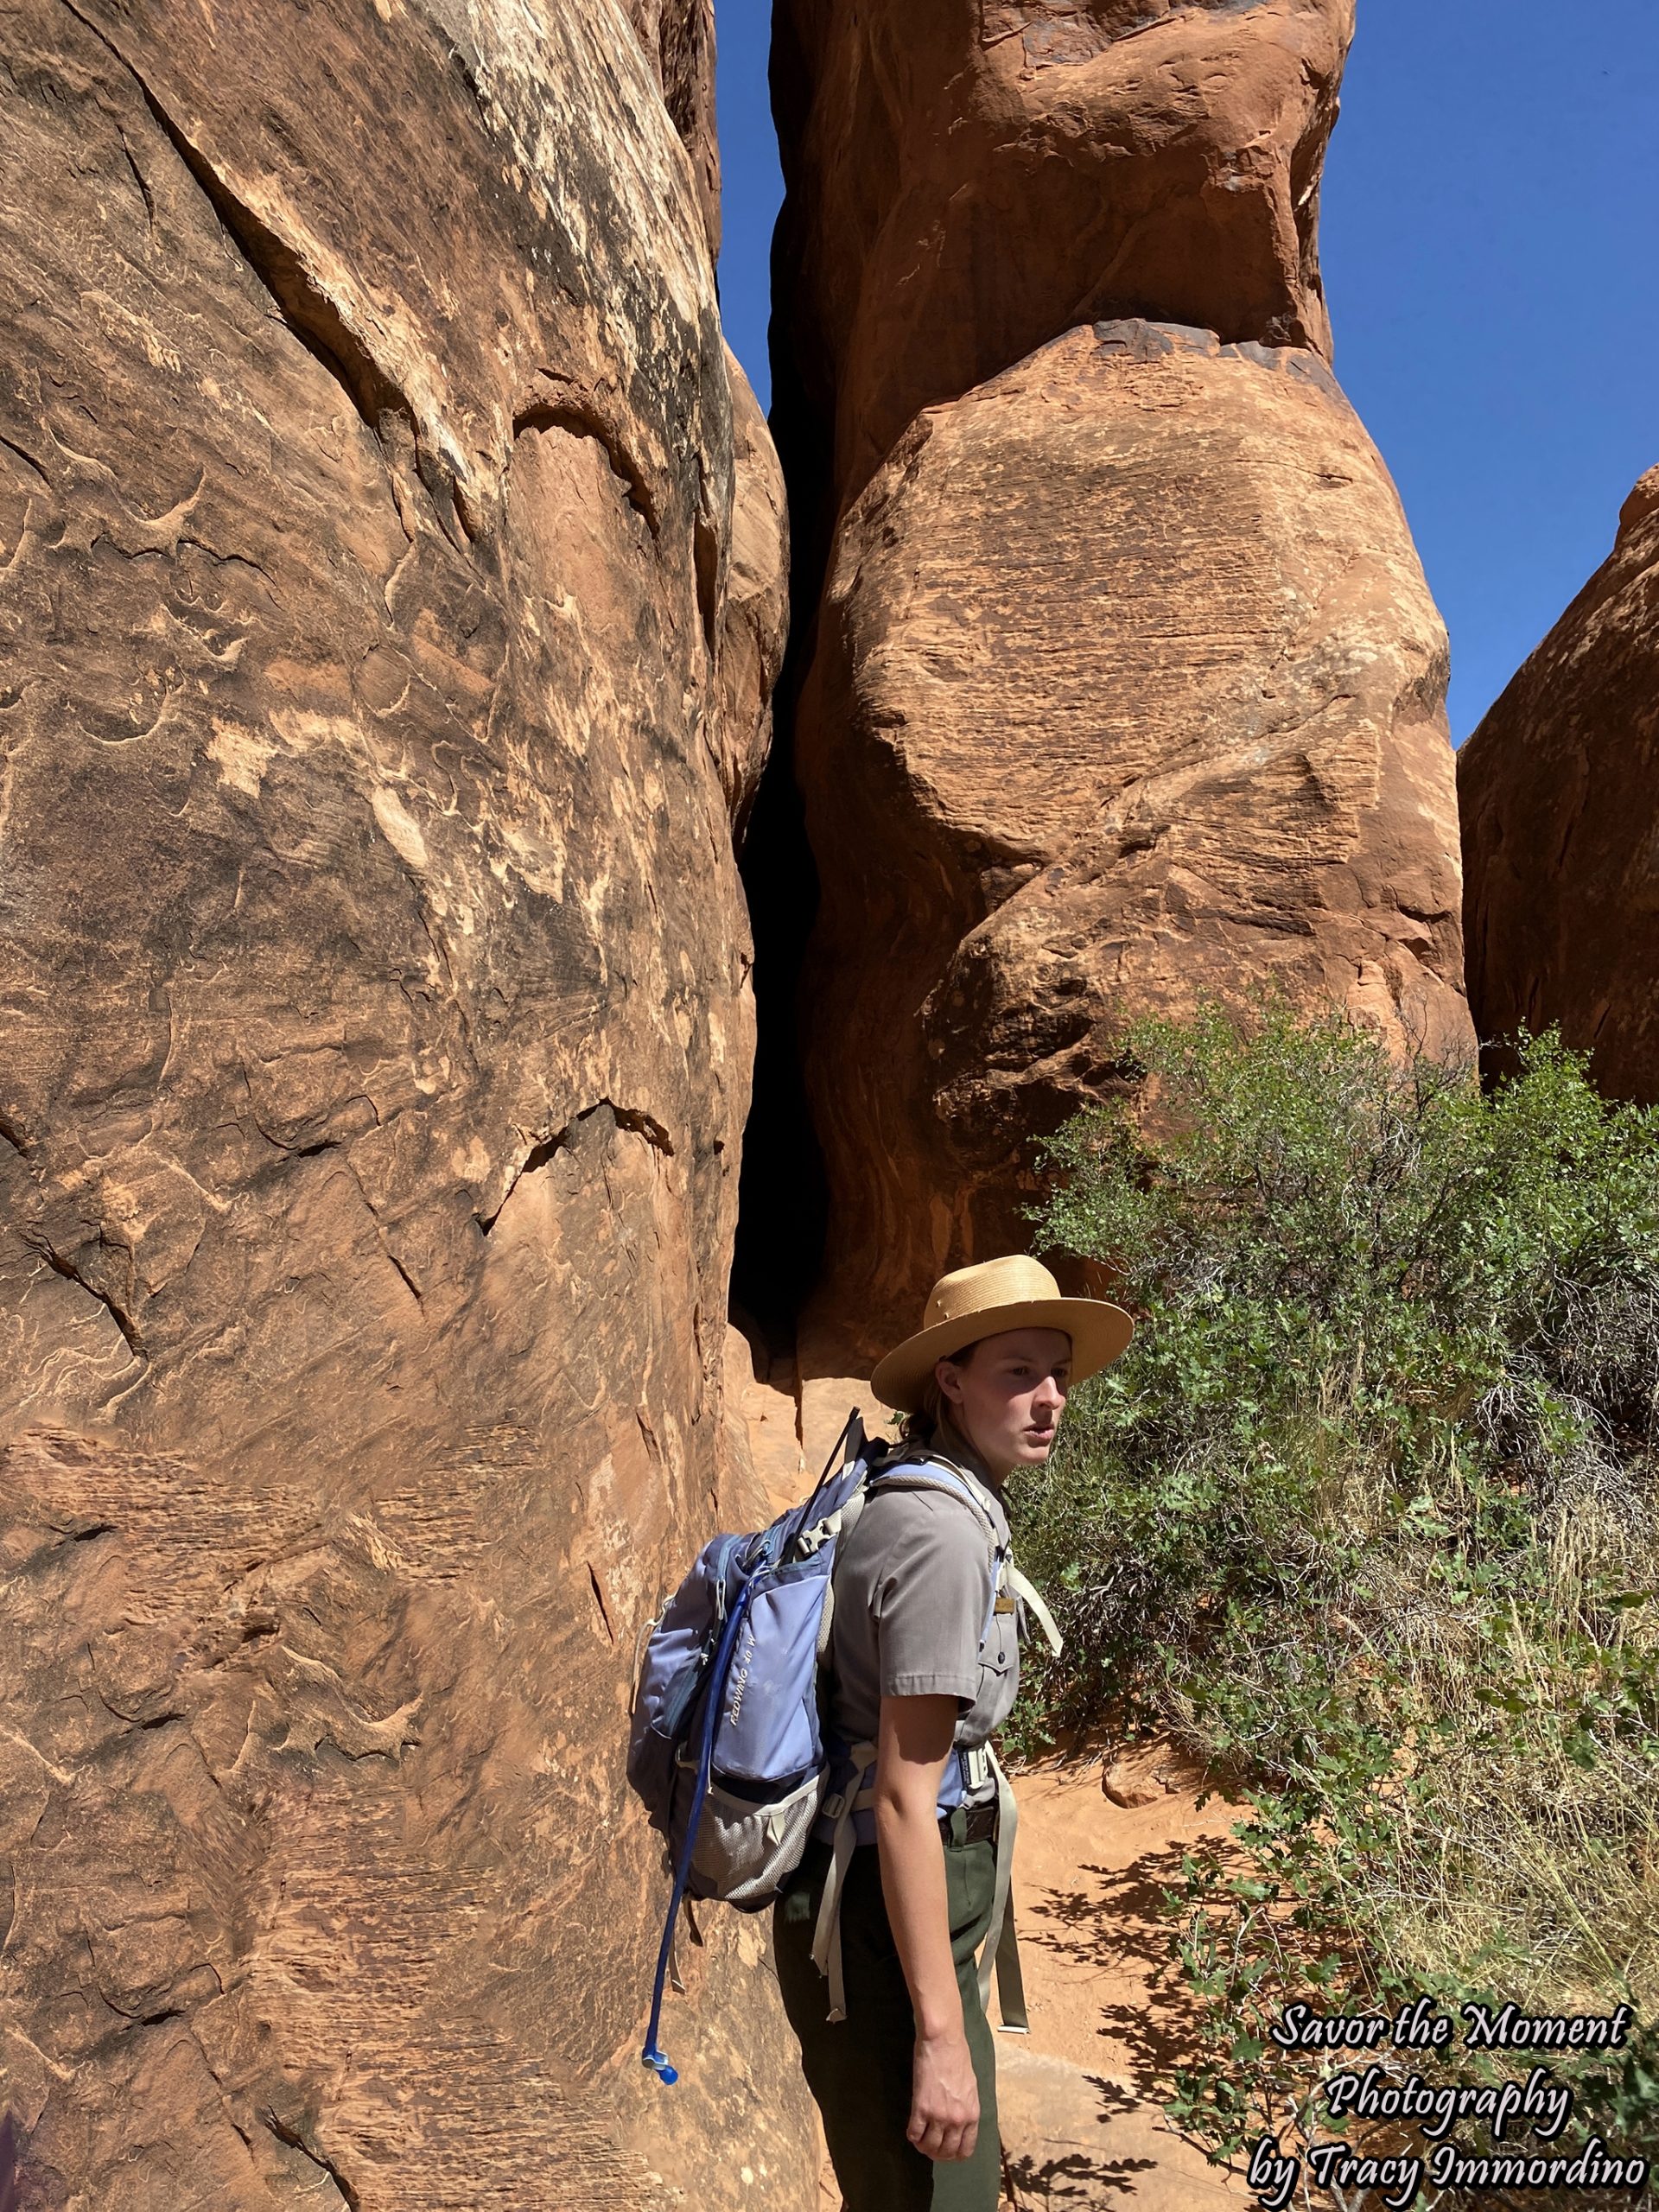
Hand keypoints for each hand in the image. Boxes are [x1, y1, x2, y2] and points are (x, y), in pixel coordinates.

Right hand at [908, 2026, 978, 2162]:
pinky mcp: (921, 2108)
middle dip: (936, 2153)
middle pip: (946, 2152)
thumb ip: (966, 2110)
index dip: (953, 2155)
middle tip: (929, 2146)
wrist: (943, 2041)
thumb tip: (958, 2124)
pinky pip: (914, 2133)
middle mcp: (957, 2120)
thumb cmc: (957, 2058)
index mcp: (972, 2115)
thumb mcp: (970, 2089)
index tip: (946, 2150)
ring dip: (923, 2146)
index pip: (965, 2150)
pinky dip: (912, 2135)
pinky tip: (912, 2128)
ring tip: (919, 2139)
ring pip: (929, 2146)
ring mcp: (939, 2115)